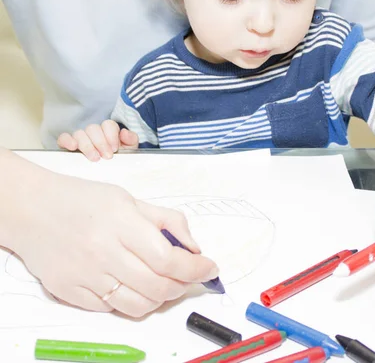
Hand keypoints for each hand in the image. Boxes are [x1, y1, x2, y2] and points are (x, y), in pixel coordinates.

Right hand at [9, 171, 217, 317]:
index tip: (210, 268)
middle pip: (157, 287)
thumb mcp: (129, 198)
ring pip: (137, 305)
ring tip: (166, 284)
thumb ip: (165, 220)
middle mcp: (103, 252)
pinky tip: (134, 285)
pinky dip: (131, 301)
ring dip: (161, 299)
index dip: (195, 269)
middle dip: (184, 286)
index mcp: (121, 223)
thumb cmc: (83, 200)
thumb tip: (194, 247)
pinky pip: (111, 309)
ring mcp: (85, 275)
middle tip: (190, 278)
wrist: (31, 209)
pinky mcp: (69, 292)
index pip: (168, 259)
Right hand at [57, 120, 138, 160]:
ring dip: (87, 145)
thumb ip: (131, 140)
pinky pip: (63, 138)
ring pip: (80, 133)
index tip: (115, 149)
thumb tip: (124, 133)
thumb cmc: (118, 161)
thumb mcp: (129, 151)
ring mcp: (80, 138)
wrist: (108, 175)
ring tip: (94, 158)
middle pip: (93, 128)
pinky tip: (73, 147)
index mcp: (108, 132)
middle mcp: (94, 133)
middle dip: (100, 142)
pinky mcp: (67, 145)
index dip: (111, 135)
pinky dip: (67, 140)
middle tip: (106, 157)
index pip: (108, 124)